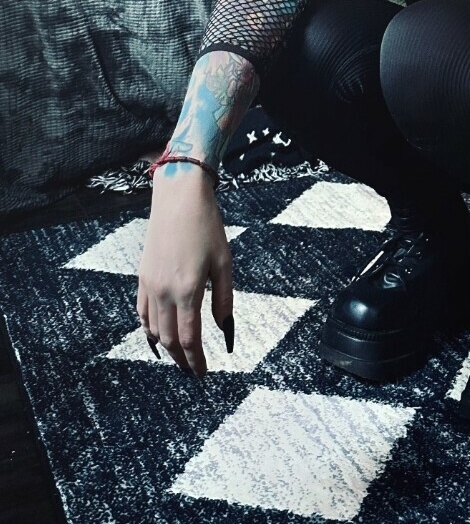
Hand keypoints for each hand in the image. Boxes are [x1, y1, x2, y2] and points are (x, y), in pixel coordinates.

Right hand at [136, 167, 233, 376]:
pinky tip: (158, 336)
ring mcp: (149, 285)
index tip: (204, 374)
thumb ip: (224, 300)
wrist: (178, 198)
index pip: (189, 340)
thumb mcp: (224, 263)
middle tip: (193, 371)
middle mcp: (164, 292)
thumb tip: (225, 332)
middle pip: (169, 339)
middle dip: (181, 360)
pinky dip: (149, 330)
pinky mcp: (142, 276)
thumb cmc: (207, 227)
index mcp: (188, 290)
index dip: (196, 362)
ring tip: (180, 358)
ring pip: (153, 329)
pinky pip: (142, 312)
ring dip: (166, 348)